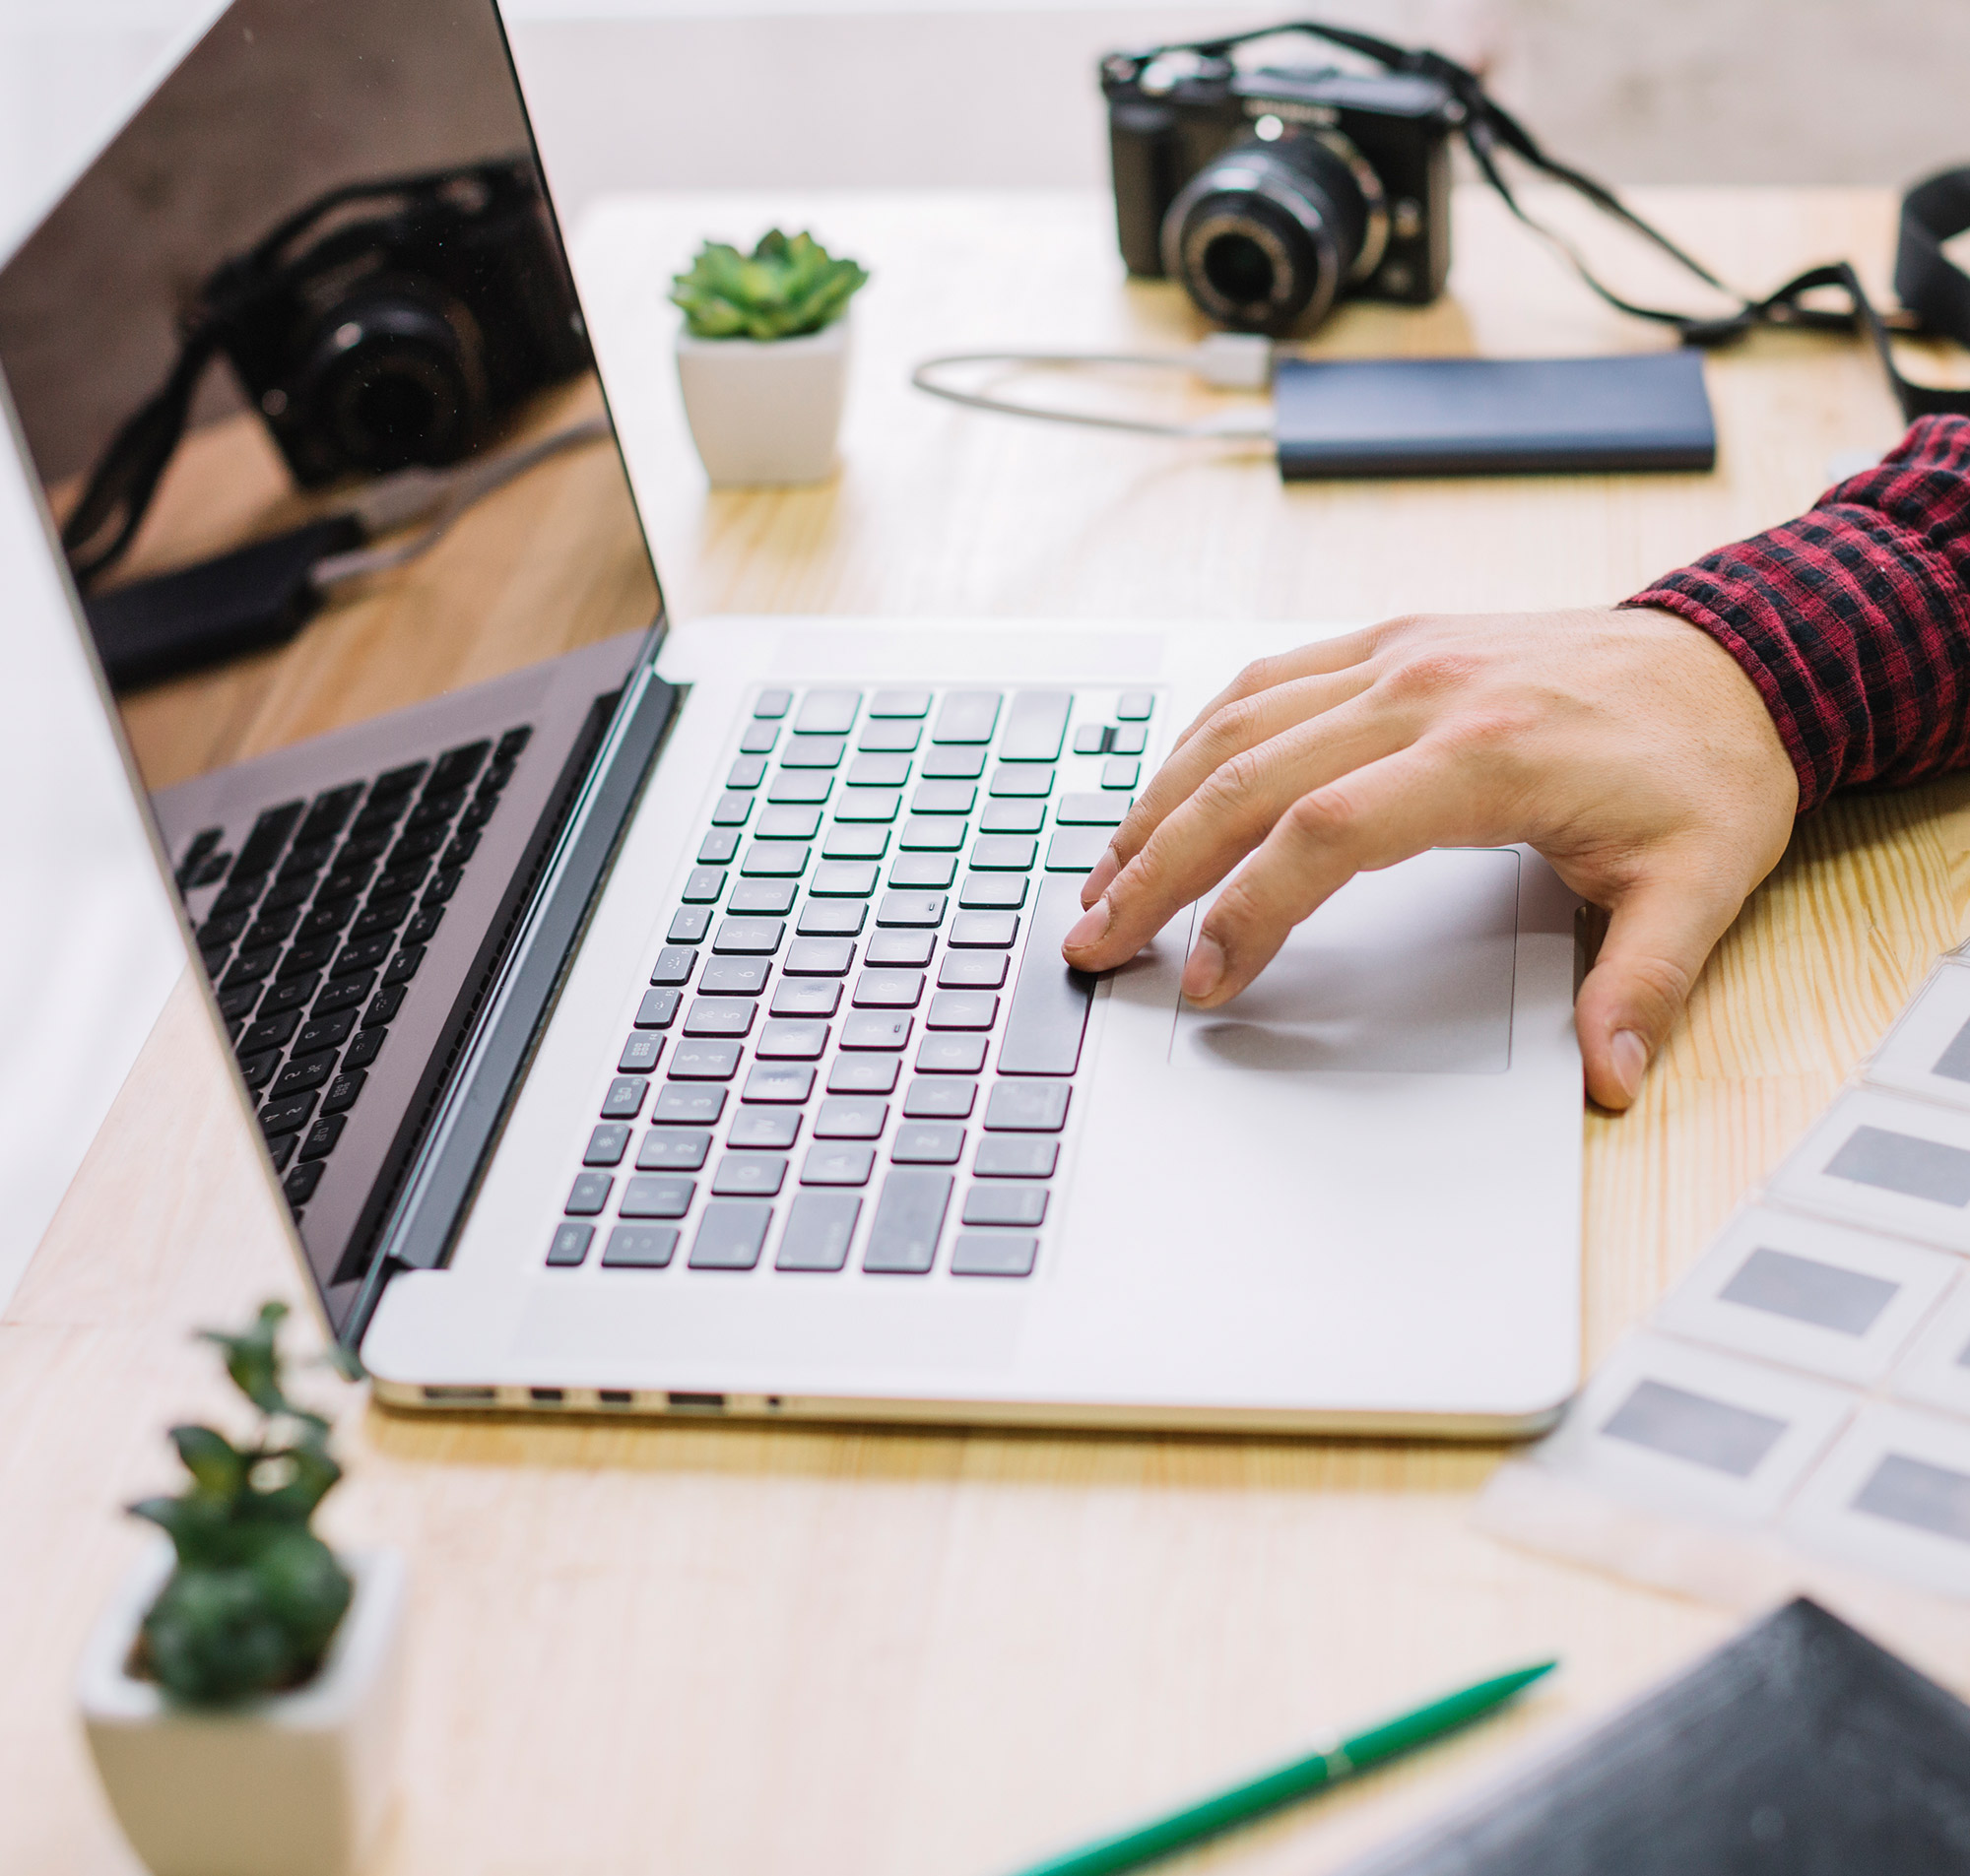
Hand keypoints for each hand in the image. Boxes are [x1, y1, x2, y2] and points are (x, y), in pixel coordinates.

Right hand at [1060, 607, 1798, 1109]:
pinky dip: (1200, 738)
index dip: (1248, 910)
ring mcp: (1398, 656)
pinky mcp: (1390, 642)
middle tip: (1093, 939)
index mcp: (1487, 753)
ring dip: (1157, 801)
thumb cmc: (1707, 767)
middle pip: (1247, 777)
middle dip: (1154, 866)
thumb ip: (1642, 986)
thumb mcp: (1700, 885)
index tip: (1204, 979)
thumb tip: (1608, 1083)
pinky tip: (1167, 789)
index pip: (1324, 834)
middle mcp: (1423, 690)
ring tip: (1102, 878)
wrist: (1738, 654)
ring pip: (1237, 722)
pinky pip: (1267, 680)